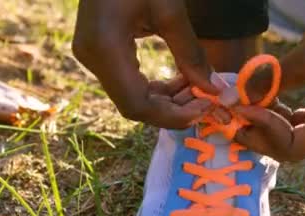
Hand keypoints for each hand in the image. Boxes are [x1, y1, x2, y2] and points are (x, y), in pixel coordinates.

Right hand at [72, 0, 218, 128]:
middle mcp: (91, 57)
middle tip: (206, 101)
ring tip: (197, 89)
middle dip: (172, 110)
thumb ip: (191, 54)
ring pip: (130, 96)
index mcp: (105, 48)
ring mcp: (90, 55)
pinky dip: (154, 87)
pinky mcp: (97, 51)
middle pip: (133, 105)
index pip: (136, 105)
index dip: (171, 116)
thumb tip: (214, 90)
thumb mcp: (170, 11)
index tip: (203, 110)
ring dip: (166, 100)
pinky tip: (180, 80)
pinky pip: (126, 81)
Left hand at [236, 0, 304, 160]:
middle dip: (261, 132)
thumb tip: (229, 101)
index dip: (261, 131)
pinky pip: (304, 119)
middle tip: (234, 111)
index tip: (238, 108)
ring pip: (296, 134)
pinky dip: (282, 112)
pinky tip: (264, 96)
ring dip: (269, 122)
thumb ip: (267, 82)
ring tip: (245, 102)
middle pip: (293, 146)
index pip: (292, 147)